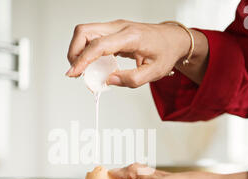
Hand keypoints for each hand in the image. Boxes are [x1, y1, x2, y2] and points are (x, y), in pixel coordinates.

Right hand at [66, 19, 192, 87]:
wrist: (173, 39)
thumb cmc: (166, 52)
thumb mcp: (154, 72)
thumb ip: (132, 79)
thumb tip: (110, 81)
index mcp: (131, 36)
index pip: (98, 45)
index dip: (83, 60)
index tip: (74, 73)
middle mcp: (119, 28)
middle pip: (84, 31)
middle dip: (74, 52)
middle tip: (76, 72)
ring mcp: (115, 27)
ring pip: (85, 32)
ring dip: (78, 51)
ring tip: (83, 70)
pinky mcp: (112, 31)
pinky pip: (92, 37)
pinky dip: (86, 50)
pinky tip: (91, 65)